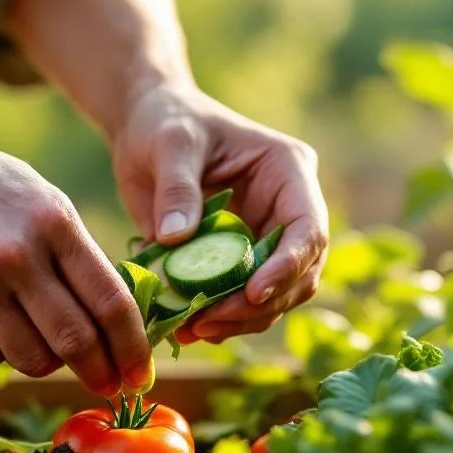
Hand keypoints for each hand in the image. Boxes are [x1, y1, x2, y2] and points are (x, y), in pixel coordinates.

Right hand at [0, 125, 152, 394]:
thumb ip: (76, 251)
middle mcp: (20, 255)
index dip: (133, 347)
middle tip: (106, 386)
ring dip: (46, 364)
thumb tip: (113, 316)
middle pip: (77, 340)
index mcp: (56, 224)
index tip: (140, 373)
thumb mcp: (40, 199)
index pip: (111, 301)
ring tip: (43, 347)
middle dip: (100, 373)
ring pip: (32, 359)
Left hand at [112, 81, 328, 342]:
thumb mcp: (170, 144)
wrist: (144, 128)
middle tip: (208, 322)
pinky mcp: (237, 261)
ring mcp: (264, 238)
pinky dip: (218, 319)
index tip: (253, 293)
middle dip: (259, 304)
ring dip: (240, 321)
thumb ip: (177, 188)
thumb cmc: (166, 122)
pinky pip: (240, 300)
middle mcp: (286, 209)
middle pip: (299, 272)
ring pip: (275, 296)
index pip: (308, 227)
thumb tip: (176, 238)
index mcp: (288, 171)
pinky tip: (185, 328)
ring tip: (193, 330)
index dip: (288, 266)